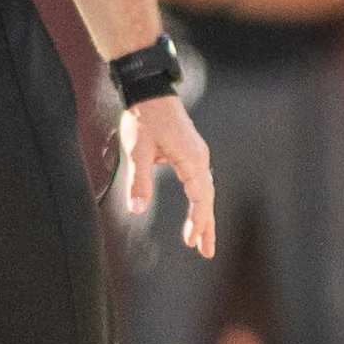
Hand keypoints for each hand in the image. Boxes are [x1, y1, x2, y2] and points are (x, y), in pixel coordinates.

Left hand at [118, 93, 218, 257]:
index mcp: (191, 159)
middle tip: (206, 252)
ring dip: (204, 216)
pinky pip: (199, 182)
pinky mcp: (190, 152)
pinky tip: (197, 213)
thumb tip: (136, 209)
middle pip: (207, 198)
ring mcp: (196, 155)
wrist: (149, 91)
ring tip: (202, 241)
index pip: (199, 197)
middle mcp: (199, 158)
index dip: (197, 221)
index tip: (192, 241)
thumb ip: (139, 180)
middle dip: (206, 226)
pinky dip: (199, 201)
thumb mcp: (137, 150)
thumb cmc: (143, 118)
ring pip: (204, 191)